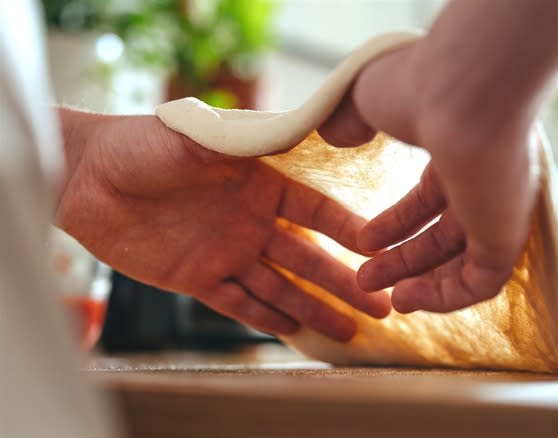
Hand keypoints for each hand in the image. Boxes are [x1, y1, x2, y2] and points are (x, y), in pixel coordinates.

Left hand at [56, 110, 390, 341]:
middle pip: (307, 257)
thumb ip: (243, 141)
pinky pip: (237, 302)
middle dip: (344, 281)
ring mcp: (226, 251)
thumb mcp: (196, 135)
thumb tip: (292, 130)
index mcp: (259, 184)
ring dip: (314, 308)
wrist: (84, 177)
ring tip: (350, 330)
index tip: (377, 248)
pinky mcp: (196, 277)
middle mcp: (250, 221)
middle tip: (381, 303)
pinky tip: (293, 331)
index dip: (346, 229)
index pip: (314, 211)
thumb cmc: (140, 144)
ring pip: (279, 286)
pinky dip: (263, 317)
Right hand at [322, 95, 538, 313]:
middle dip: (403, 260)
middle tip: (365, 279)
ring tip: (387, 300)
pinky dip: (446, 298)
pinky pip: (481, 282)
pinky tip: (409, 299)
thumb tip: (333, 133)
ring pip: (463, 262)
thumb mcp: (369, 97)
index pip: (429, 200)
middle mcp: (483, 182)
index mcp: (458, 149)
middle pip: (443, 236)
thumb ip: (349, 119)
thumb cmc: (421, 84)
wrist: (468, 91)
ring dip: (423, 284)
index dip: (395, 226)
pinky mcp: (509, 236)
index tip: (364, 243)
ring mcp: (500, 209)